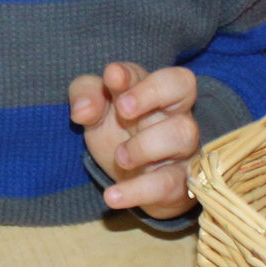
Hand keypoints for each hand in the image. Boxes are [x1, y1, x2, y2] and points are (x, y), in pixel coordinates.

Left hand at [69, 62, 200, 218]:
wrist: (135, 183)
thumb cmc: (119, 133)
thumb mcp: (96, 111)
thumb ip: (86, 96)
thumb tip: (82, 109)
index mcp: (155, 91)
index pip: (158, 70)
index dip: (140, 76)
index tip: (112, 78)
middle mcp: (175, 114)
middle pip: (183, 86)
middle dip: (151, 93)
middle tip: (123, 110)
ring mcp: (182, 149)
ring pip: (182, 135)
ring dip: (145, 145)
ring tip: (120, 157)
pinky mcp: (178, 184)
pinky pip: (168, 185)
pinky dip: (138, 192)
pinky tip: (112, 196)